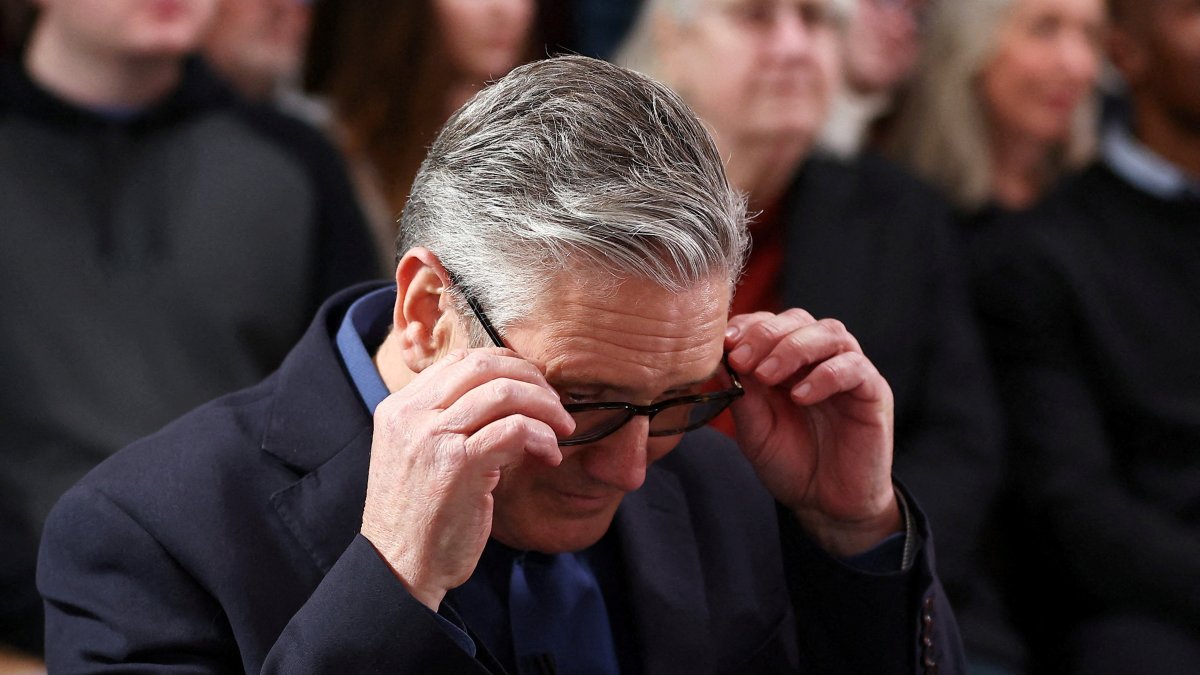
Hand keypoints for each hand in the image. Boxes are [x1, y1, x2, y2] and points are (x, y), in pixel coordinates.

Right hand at [360, 348, 574, 610]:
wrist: (399, 567)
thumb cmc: (420, 517)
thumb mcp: (421, 455)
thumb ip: (449, 422)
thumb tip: (507, 396)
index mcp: (400, 407)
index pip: (461, 359)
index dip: (507, 365)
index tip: (534, 386)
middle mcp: (410, 414)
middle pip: (484, 365)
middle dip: (531, 379)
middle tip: (556, 406)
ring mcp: (432, 437)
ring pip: (503, 392)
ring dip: (544, 407)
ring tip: (561, 428)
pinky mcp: (457, 464)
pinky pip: (514, 429)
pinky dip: (542, 436)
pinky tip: (549, 455)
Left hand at [725, 310, 899, 555]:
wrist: (827, 505)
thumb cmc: (791, 464)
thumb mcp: (755, 431)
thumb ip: (743, 396)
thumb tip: (720, 360)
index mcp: (787, 362)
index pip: (770, 322)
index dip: (747, 326)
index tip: (725, 344)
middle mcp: (819, 359)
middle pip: (799, 320)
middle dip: (766, 334)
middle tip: (742, 358)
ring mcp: (848, 372)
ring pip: (830, 333)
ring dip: (794, 348)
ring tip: (767, 376)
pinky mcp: (873, 392)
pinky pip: (855, 368)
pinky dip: (825, 375)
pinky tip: (800, 396)